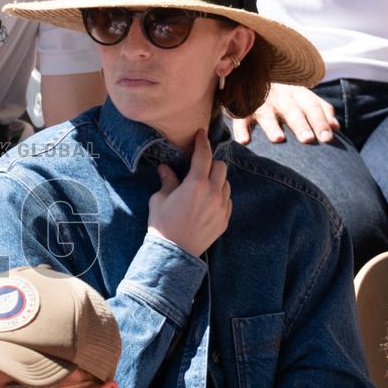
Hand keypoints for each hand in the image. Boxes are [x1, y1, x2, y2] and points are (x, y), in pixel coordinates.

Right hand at [147, 129, 231, 256]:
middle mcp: (213, 193)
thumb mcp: (160, 199)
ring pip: (226, 183)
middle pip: (220, 166)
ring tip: (203, 187)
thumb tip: (165, 168)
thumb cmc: (162, 225)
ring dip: (216, 180)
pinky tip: (207, 202)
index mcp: (195, 184)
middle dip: (211, 163)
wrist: (173, 253)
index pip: (204, 155)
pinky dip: (219, 196)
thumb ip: (167, 181)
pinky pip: (227, 201)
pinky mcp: (225, 220)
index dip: (202, 142)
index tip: (201, 135)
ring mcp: (222, 207)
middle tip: (199, 167)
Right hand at [231, 83, 339, 144]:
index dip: (320, 121)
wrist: (250, 71)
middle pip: (291, 110)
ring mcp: (259, 103)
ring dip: (272, 126)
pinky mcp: (241, 108)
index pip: (312, 106)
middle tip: (307, 139)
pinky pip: (240, 119)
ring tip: (278, 139)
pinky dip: (241, 129)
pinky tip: (244, 141)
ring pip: (266, 114)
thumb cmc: (282, 91)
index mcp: (297, 93)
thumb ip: (319, 109)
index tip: (327, 138)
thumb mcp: (301, 95)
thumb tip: (336, 127)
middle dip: (299, 124)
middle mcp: (279, 97)